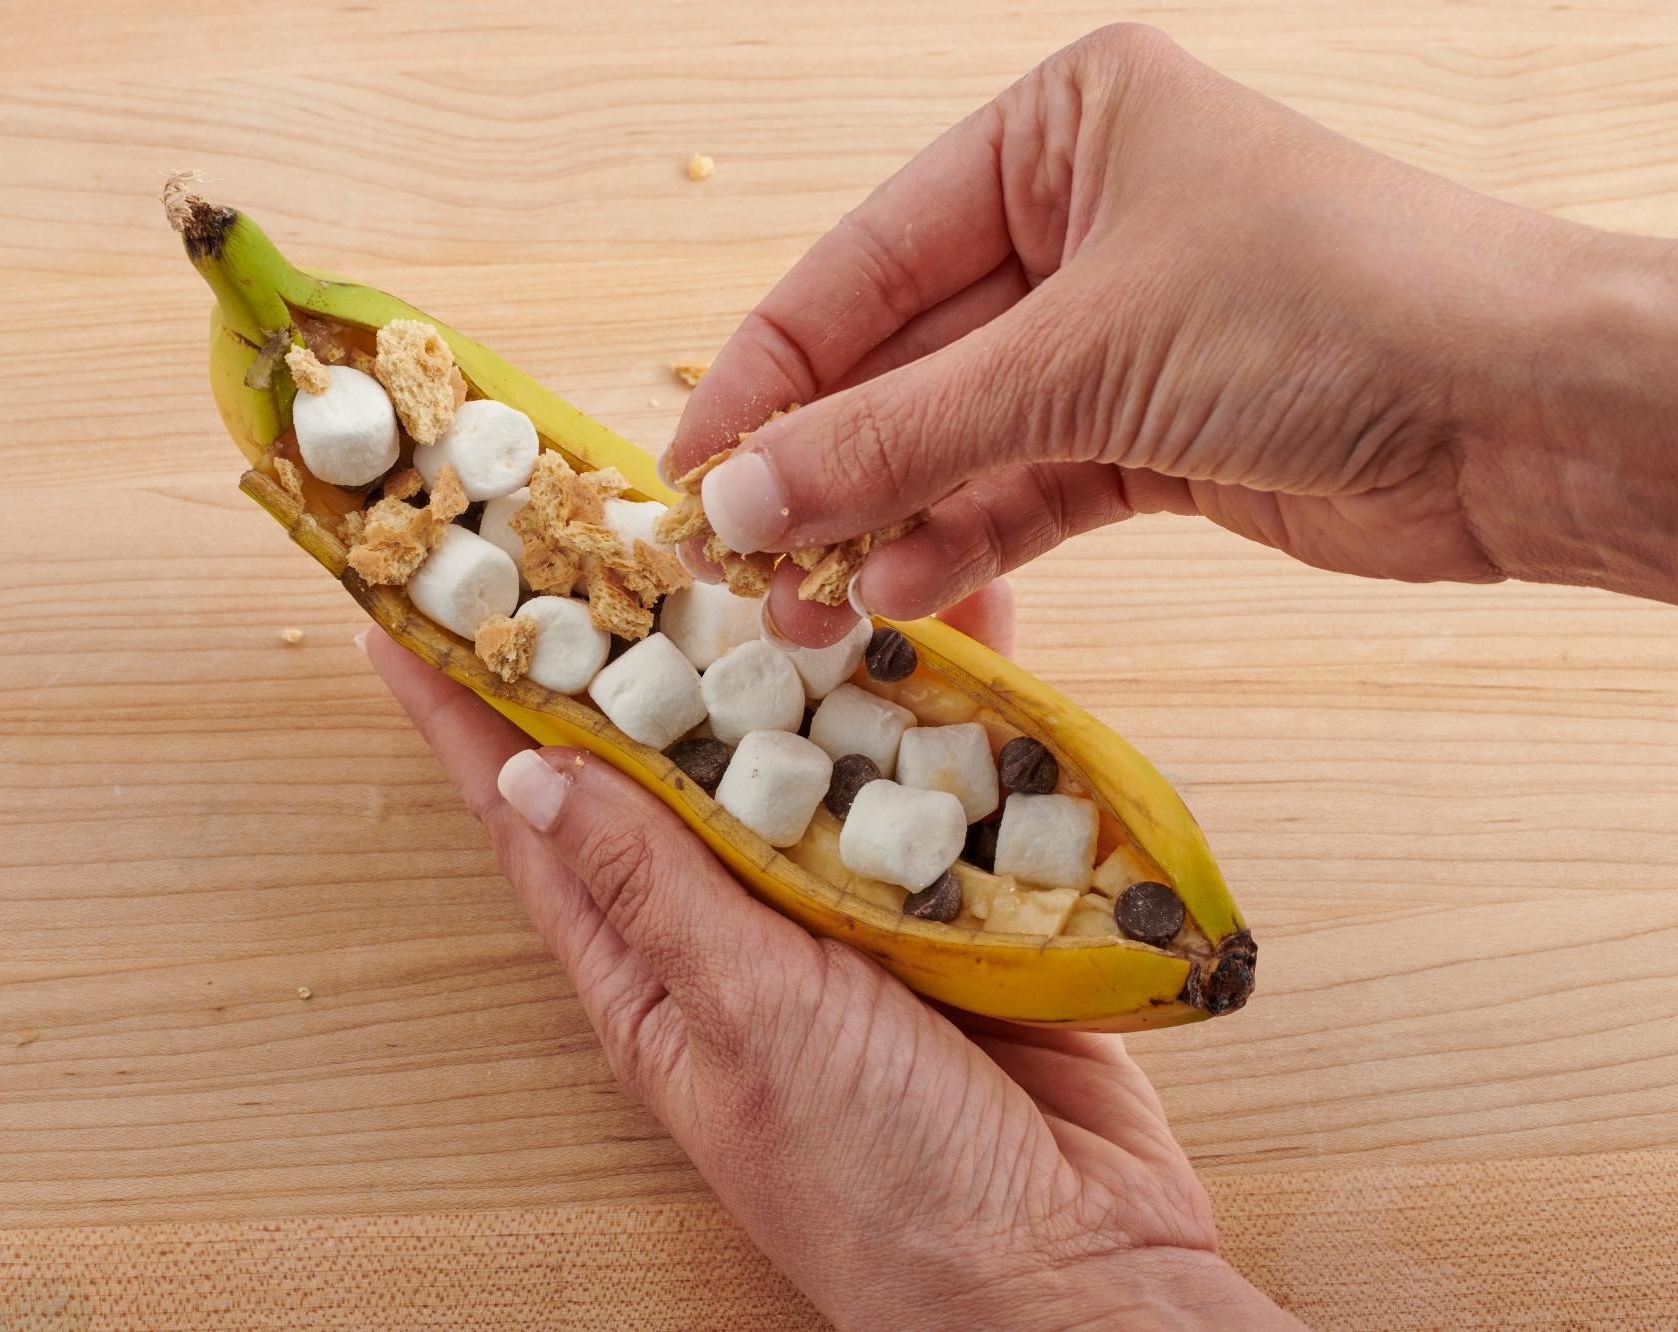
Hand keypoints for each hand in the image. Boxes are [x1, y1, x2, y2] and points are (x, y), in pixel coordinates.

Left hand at [366, 586, 1298, 1330]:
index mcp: (654, 964)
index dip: (465, 710)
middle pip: (668, 750)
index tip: (405, 611)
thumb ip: (654, 888)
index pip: (534, 811)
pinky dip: (940, 690)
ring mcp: (847, 896)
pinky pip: (931, 763)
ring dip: (793, 642)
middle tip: (603, 516)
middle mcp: (739, 918)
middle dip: (634, 635)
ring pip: (802, 738)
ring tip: (776, 533)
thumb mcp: (747, 1020)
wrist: (1071, 1270)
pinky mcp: (951, 889)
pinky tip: (951, 614)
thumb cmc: (883, 1182)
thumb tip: (530, 772)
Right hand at [668, 24, 1677, 645]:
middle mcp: (1081, 221)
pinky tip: (904, 597)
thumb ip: (897, 435)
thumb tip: (741, 500)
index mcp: (1059, 132)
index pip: (861, 263)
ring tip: (810, 610)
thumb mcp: (1082, 358)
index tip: (690, 475)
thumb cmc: (1332, 310)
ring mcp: (1115, 335)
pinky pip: (1020, 490)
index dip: (766, 374)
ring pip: (954, 438)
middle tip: (737, 566)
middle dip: (821, 468)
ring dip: (881, 524)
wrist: (1533, 417)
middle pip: (900, 360)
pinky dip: (963, 544)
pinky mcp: (1151, 436)